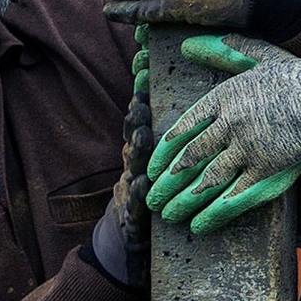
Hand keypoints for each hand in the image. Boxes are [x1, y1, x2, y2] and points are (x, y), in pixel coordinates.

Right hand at [87, 27, 152, 288]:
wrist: (125, 245)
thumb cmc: (149, 197)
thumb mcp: (157, 161)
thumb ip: (165, 132)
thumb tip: (175, 90)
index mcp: (143, 148)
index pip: (144, 108)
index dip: (144, 82)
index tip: (147, 55)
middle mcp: (133, 162)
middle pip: (135, 127)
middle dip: (138, 103)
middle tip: (143, 78)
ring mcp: (128, 187)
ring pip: (133, 162)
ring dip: (136, 145)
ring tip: (142, 127)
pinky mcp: (131, 217)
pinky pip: (133, 204)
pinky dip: (135, 194)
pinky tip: (139, 185)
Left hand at [145, 34, 300, 234]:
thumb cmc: (293, 78)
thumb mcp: (255, 57)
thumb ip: (222, 53)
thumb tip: (188, 43)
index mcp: (222, 99)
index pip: (183, 128)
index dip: (164, 151)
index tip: (152, 167)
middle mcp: (229, 125)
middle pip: (190, 158)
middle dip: (168, 182)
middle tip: (152, 197)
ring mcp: (247, 149)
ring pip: (207, 180)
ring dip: (183, 200)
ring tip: (167, 214)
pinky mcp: (267, 169)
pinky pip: (235, 195)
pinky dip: (214, 212)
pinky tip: (199, 224)